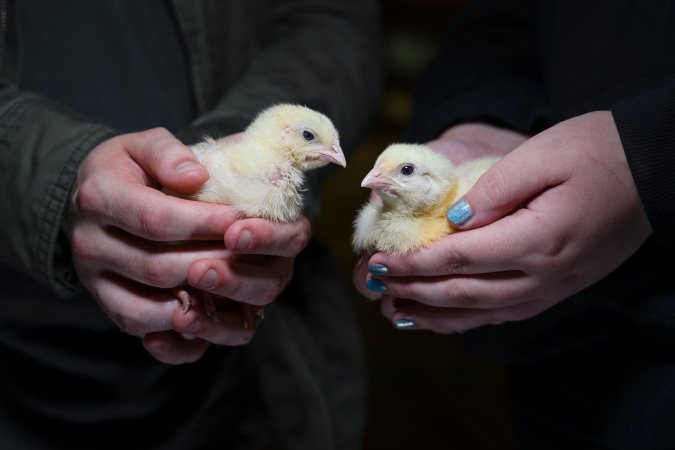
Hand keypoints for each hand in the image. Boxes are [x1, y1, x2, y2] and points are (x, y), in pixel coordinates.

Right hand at [67, 128, 294, 363]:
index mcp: (99, 197)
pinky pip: (139, 328)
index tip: (239, 217)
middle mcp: (89, 244)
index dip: (204, 223)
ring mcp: (95, 280)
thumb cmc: (128, 169)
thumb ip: (167, 153)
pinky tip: (207, 314)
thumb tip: (197, 176)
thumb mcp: (142, 145)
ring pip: (149, 308)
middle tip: (248, 254)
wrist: (92, 198)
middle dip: (212, 262)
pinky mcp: (106, 303)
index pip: (158, 219)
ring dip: (199, 301)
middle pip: (158, 268)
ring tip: (233, 281)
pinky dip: (175, 332)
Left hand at [356, 112, 651, 332]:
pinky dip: (469, 318)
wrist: (655, 168)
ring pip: (484, 313)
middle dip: (415, 291)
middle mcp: (545, 275)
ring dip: (436, 315)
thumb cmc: (598, 151)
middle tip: (374, 287)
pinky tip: (446, 317)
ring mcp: (555, 287)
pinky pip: (506, 313)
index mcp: (538, 239)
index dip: (415, 264)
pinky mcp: (560, 286)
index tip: (378, 262)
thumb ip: (492, 190)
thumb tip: (453, 219)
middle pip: (465, 293)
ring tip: (396, 312)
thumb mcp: (542, 155)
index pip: (460, 258)